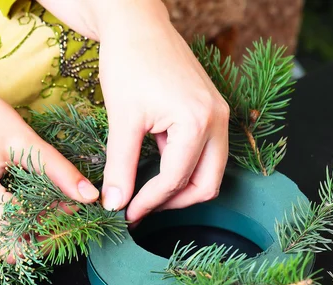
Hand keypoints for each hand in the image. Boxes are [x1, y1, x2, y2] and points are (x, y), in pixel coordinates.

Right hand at [0, 56, 99, 242]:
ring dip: (24, 236)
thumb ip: (58, 171)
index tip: (74, 208)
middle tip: (64, 217)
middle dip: (40, 238)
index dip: (53, 221)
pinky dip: (8, 228)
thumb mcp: (21, 138)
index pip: (22, 225)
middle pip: (8, 247)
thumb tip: (89, 196)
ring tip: (48, 211)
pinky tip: (26, 208)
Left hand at [97, 1, 229, 222]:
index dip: (149, 202)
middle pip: (206, 183)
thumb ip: (120, 166)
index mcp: (198, 122)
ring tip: (146, 192)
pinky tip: (154, 167)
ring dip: (180, 186)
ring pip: (209, 170)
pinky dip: (182, 166)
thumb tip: (114, 203)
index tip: (126, 213)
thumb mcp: (122, 119)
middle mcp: (218, 120)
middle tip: (141, 208)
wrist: (136, 23)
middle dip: (174, 202)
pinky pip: (204, 151)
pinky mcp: (209, 110)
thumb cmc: (129, 62)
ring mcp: (218, 114)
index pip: (175, 180)